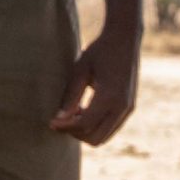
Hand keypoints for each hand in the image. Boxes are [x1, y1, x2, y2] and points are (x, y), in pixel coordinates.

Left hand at [50, 20, 140, 144]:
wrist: (125, 41)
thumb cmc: (99, 52)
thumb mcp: (80, 71)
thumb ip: (70, 96)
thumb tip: (58, 119)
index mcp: (110, 98)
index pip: (85, 125)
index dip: (66, 127)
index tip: (50, 122)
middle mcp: (123, 108)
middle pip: (96, 138)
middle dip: (76, 133)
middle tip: (60, 119)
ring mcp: (128, 109)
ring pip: (104, 136)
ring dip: (86, 130)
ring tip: (71, 112)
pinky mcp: (129, 108)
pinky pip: (111, 127)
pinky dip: (95, 125)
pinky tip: (83, 109)